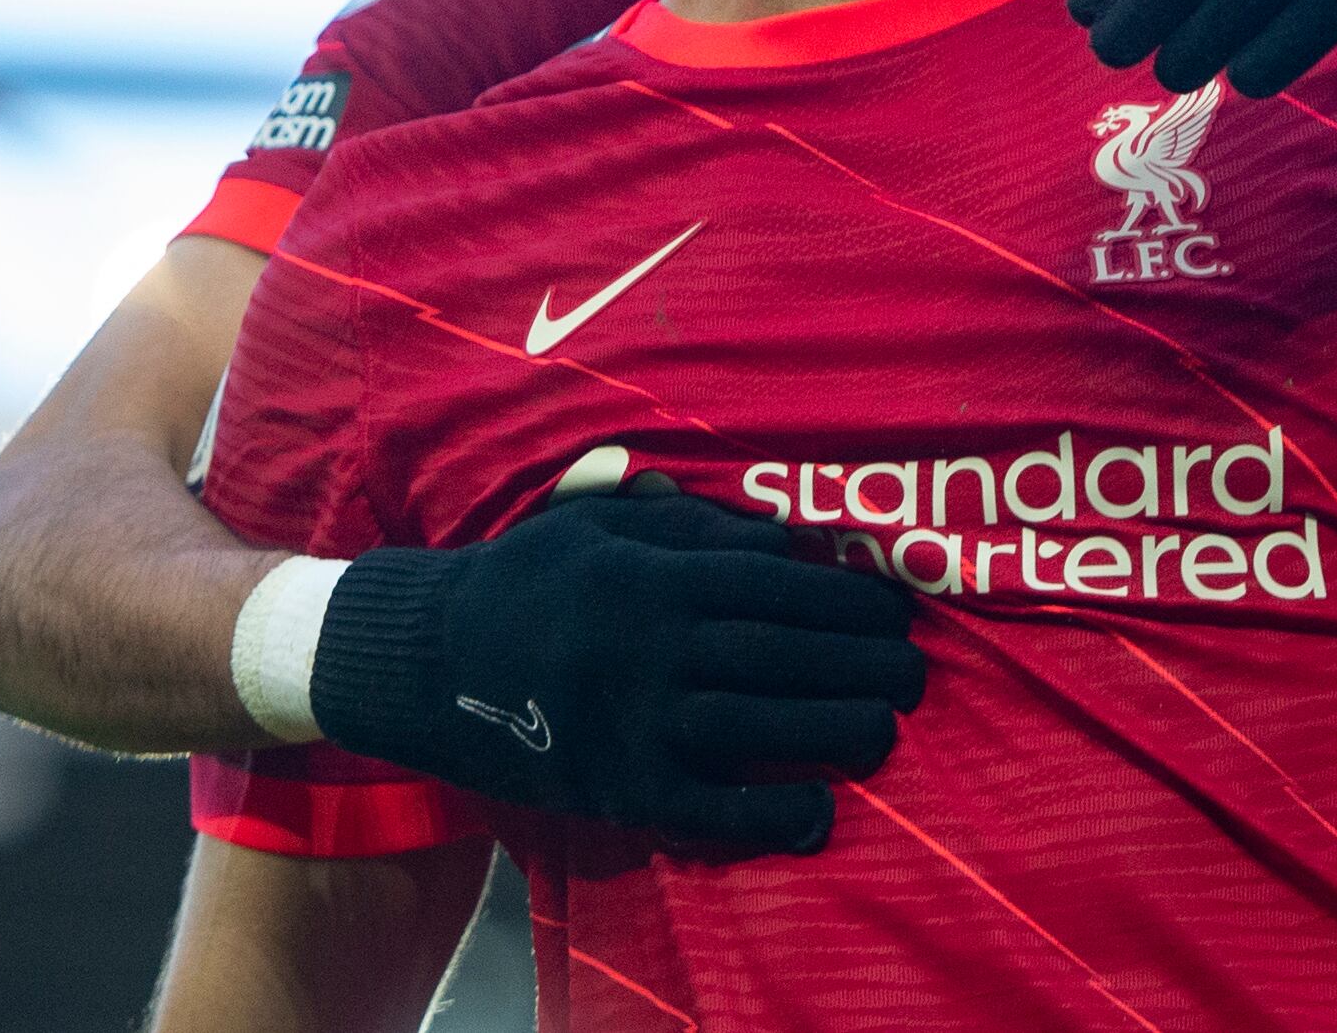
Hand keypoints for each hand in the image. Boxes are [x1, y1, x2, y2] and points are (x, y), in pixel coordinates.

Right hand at [310, 494, 922, 853]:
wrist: (423, 658)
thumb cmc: (523, 579)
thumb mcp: (597, 524)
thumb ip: (688, 527)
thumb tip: (779, 540)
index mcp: (655, 576)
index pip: (776, 585)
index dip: (846, 599)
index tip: (895, 612)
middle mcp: (655, 645)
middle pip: (781, 653)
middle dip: (860, 664)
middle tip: (914, 675)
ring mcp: (636, 719)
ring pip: (757, 724)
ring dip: (833, 730)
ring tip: (885, 731)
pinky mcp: (616, 785)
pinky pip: (704, 806)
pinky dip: (765, 812)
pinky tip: (816, 812)